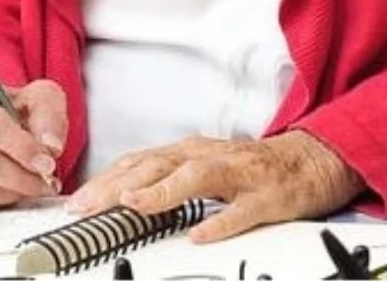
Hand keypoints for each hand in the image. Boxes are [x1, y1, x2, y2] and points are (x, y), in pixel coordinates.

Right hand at [0, 77, 67, 208]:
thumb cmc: (16, 109)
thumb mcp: (41, 97)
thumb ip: (49, 115)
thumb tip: (50, 145)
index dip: (22, 148)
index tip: (46, 162)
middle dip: (19, 176)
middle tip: (44, 181)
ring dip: (11, 192)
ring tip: (33, 186)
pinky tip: (12, 191)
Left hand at [68, 130, 362, 241]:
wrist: (310, 161)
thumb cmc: (252, 168)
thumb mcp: (204, 168)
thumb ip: (168, 179)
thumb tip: (123, 196)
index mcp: (192, 151)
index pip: (140, 160)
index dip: (106, 178)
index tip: (76, 200)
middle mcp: (210, 155)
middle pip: (159, 164)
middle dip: (119, 184)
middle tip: (87, 206)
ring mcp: (238, 174)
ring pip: (196, 178)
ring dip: (162, 191)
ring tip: (133, 205)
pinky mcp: (267, 196)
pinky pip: (242, 211)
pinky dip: (221, 222)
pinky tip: (200, 236)